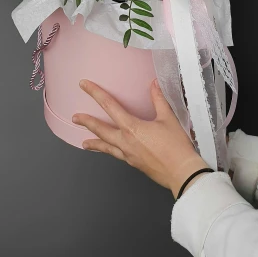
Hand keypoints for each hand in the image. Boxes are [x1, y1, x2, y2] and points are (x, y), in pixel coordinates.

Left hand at [73, 78, 208, 197]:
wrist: (181, 172)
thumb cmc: (176, 146)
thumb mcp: (168, 118)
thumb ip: (159, 99)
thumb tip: (154, 84)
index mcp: (132, 127)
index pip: (109, 106)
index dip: (95, 93)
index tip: (84, 85)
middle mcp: (125, 141)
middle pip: (101, 130)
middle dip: (87, 122)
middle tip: (75, 118)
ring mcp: (128, 154)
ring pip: (106, 146)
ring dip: (94, 143)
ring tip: (84, 143)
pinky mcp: (133, 163)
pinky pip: (116, 155)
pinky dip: (109, 151)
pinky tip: (110, 151)